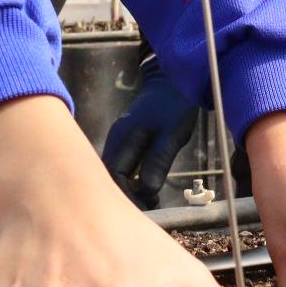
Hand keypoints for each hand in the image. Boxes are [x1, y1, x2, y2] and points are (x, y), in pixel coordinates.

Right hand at [101, 56, 200, 208]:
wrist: (173, 81)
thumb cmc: (175, 107)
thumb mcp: (172, 135)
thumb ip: (158, 162)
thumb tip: (146, 190)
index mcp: (124, 138)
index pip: (115, 175)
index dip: (128, 194)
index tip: (149, 204)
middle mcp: (116, 140)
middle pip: (111, 175)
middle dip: (128, 194)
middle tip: (151, 204)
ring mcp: (119, 140)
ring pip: (115, 172)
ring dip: (129, 188)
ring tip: (151, 198)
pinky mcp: (125, 141)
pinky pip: (122, 165)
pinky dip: (131, 179)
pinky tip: (146, 185)